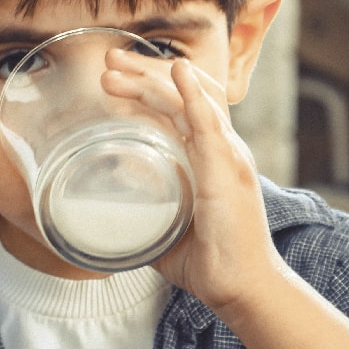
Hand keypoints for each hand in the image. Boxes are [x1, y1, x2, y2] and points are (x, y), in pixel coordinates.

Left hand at [102, 49, 281, 311]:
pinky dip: (193, 95)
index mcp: (211, 157)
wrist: (241, 288)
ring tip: (116, 66)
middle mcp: (223, 149)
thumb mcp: (165, 229)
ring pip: (191, 100)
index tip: (114, 76)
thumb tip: (107, 217)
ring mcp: (227, 156)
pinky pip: (209, 124)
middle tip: (108, 60)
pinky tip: (177, 73)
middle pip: (185, 93)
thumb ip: (143, 215)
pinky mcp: (226, 170)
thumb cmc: (210, 262)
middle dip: (144, 72)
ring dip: (153, 78)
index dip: (150, 85)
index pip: (182, 106)